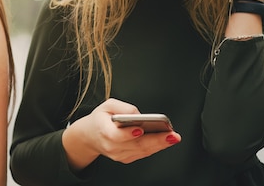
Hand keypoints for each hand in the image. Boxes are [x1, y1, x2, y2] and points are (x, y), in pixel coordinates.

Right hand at [62, 98, 180, 169]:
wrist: (90, 135)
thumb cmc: (101, 118)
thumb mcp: (107, 105)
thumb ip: (123, 107)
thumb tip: (139, 115)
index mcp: (104, 131)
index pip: (116, 136)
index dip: (128, 134)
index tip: (140, 129)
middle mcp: (111, 146)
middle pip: (135, 145)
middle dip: (156, 140)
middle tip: (171, 135)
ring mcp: (118, 155)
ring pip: (141, 151)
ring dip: (159, 145)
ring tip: (173, 137)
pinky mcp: (125, 158)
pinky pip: (142, 154)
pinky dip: (154, 147)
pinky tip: (164, 141)